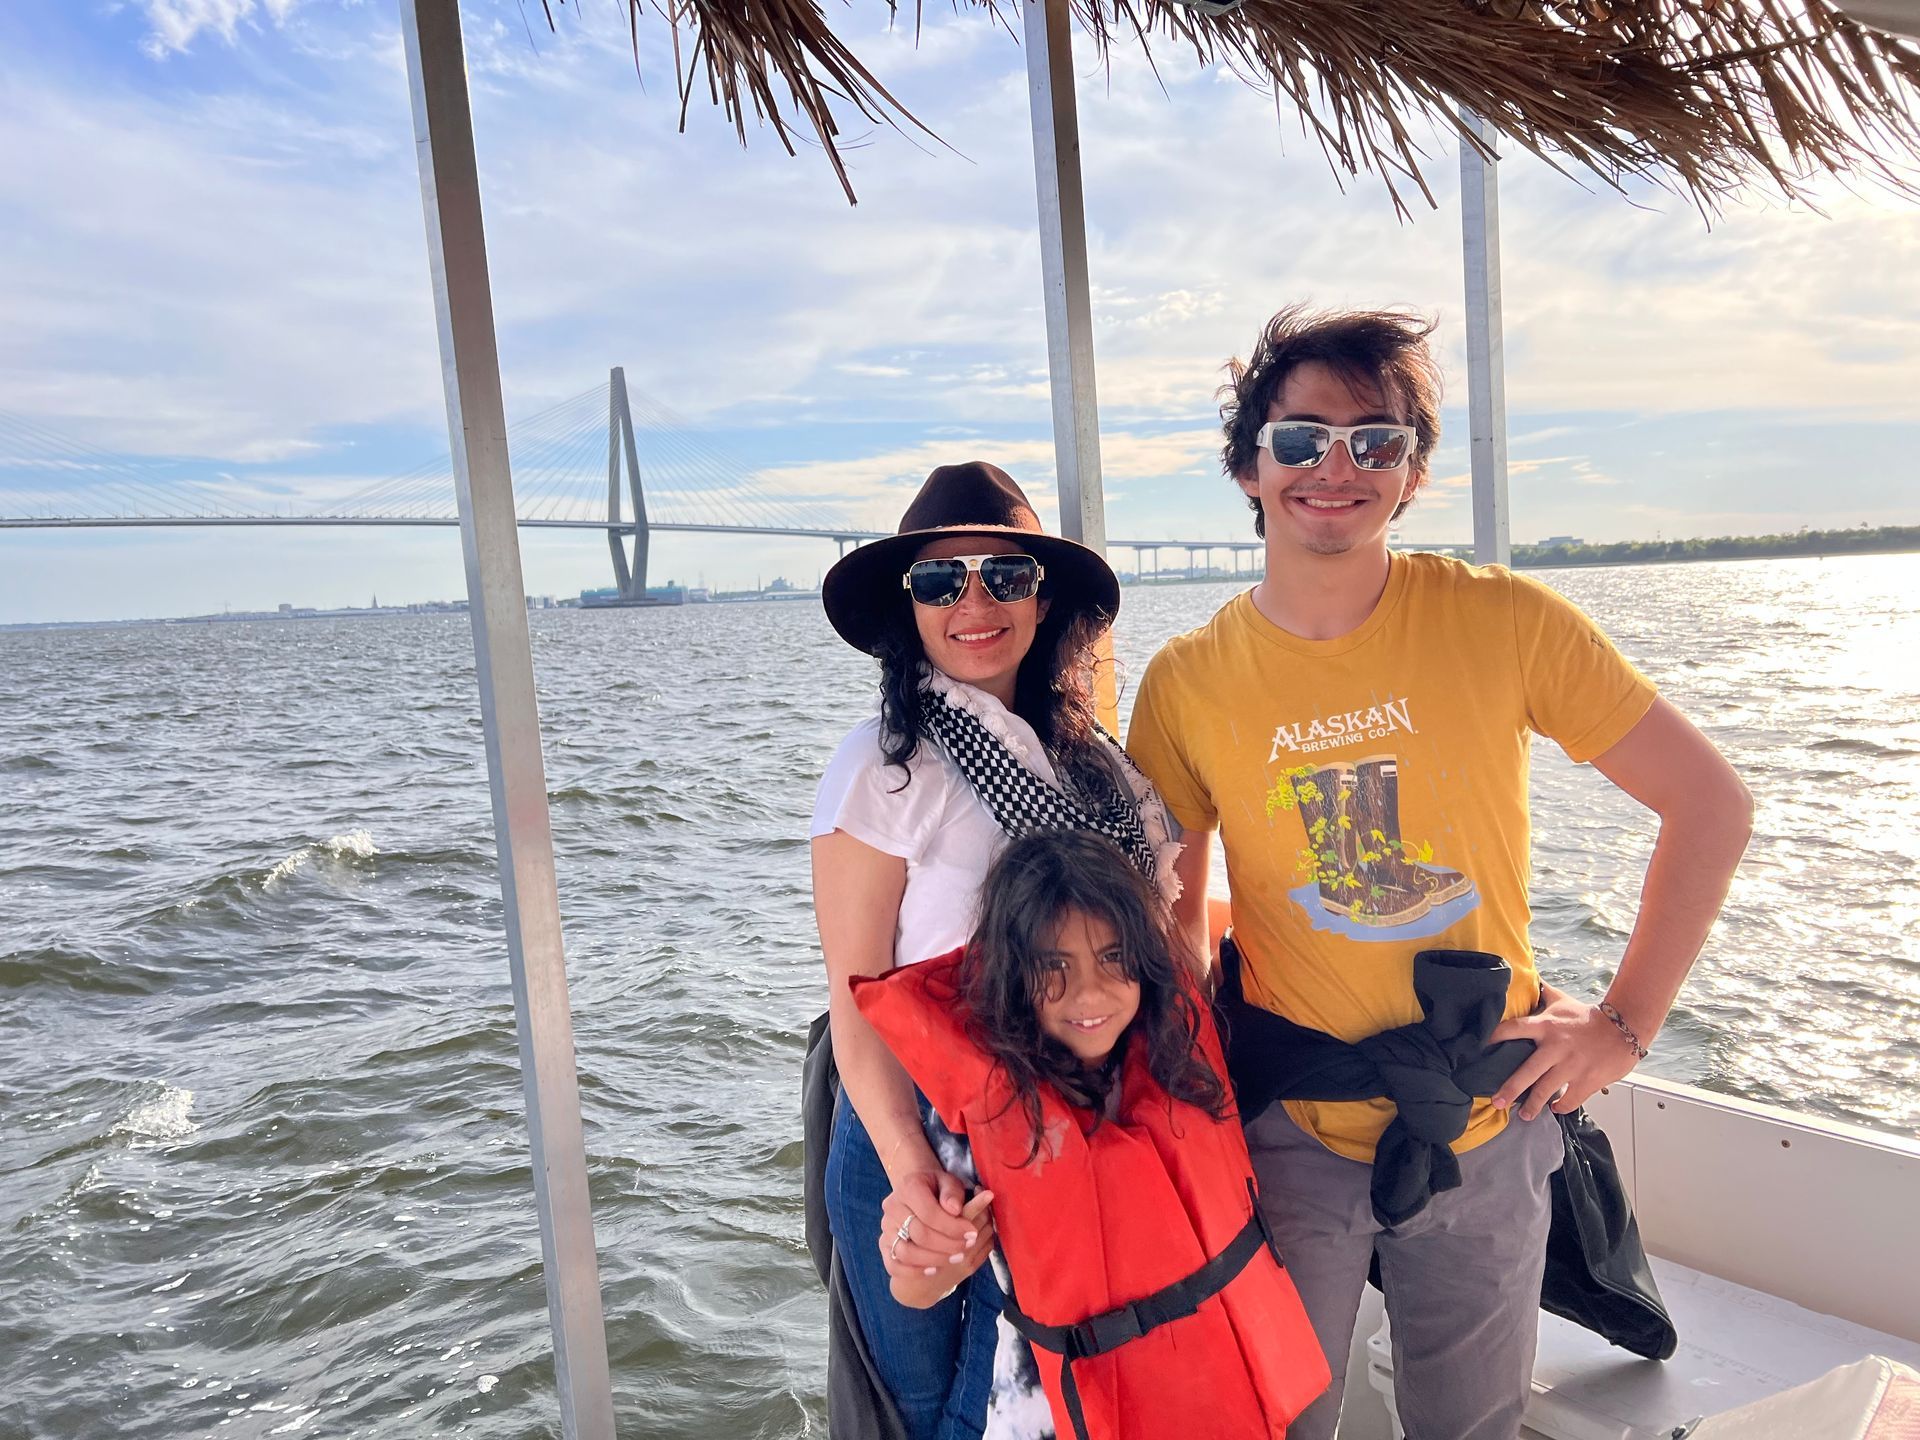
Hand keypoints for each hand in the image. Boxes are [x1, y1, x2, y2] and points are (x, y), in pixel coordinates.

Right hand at [883, 1188, 995, 1306]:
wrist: (914, 1190)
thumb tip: (955, 1210)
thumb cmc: (935, 1187)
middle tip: (967, 1247)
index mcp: (908, 1187)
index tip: (972, 1233)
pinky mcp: (884, 1244)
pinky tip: (934, 1269)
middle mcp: (892, 1207)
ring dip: (934, 1259)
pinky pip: (894, 1264)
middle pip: (919, 1234)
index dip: (952, 1227)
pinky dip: (914, 1271)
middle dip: (947, 1244)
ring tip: (955, 1258)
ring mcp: (886, 1228)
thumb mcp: (948, 1181)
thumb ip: (952, 1192)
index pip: (929, 1213)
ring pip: (906, 1252)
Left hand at [1489, 994, 1642, 1119]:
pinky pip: (1570, 1099)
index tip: (1479, 1049)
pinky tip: (1555, 1108)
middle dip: (1510, 1089)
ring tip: (1523, 1115)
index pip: (1513, 1029)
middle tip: (1496, 1102)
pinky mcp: (1587, 1081)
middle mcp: (1555, 1047)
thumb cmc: (1588, 1015)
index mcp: (1545, 1026)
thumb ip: (1541, 993)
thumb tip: (1525, 978)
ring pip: (1546, 1091)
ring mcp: (1571, 1066)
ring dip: (1534, 1105)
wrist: (1624, 1027)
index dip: (1494, 1037)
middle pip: (1526, 1072)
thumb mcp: (1561, 1000)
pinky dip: (1561, 1106)